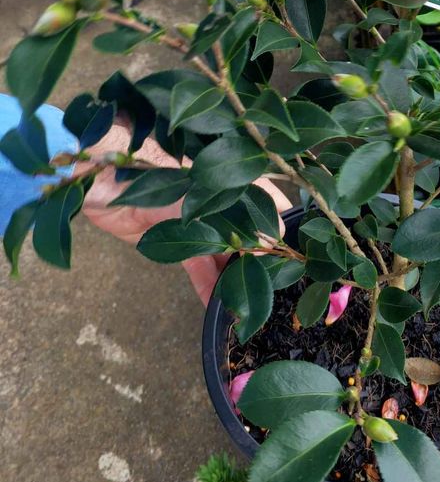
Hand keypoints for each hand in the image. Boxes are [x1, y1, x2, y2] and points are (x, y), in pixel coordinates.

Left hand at [81, 125, 290, 304]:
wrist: (100, 177)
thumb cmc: (149, 167)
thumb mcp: (195, 191)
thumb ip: (231, 215)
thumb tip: (269, 240)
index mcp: (235, 178)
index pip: (272, 204)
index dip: (285, 230)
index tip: (298, 258)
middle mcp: (225, 200)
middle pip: (252, 235)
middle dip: (262, 262)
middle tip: (276, 293)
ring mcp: (203, 221)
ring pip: (229, 256)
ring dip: (237, 281)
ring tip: (249, 309)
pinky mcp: (180, 241)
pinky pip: (202, 268)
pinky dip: (210, 289)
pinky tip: (219, 313)